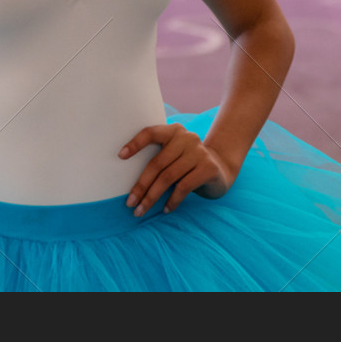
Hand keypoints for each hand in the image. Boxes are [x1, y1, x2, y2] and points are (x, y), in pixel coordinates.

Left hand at [119, 124, 237, 215]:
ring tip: (141, 210)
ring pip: (168, 177)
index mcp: (174, 131)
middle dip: (141, 185)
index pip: (151, 133)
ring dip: (152, 197)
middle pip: (157, 163)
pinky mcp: (208, 168)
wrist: (220, 169)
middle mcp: (187, 138)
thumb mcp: (173, 155)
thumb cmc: (187, 164)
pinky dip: (171, 200)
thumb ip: (158, 158)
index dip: (135, 143)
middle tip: (130, 203)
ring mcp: (199, 152)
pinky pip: (183, 187)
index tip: (120, 157)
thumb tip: (129, 181)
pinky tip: (165, 209)